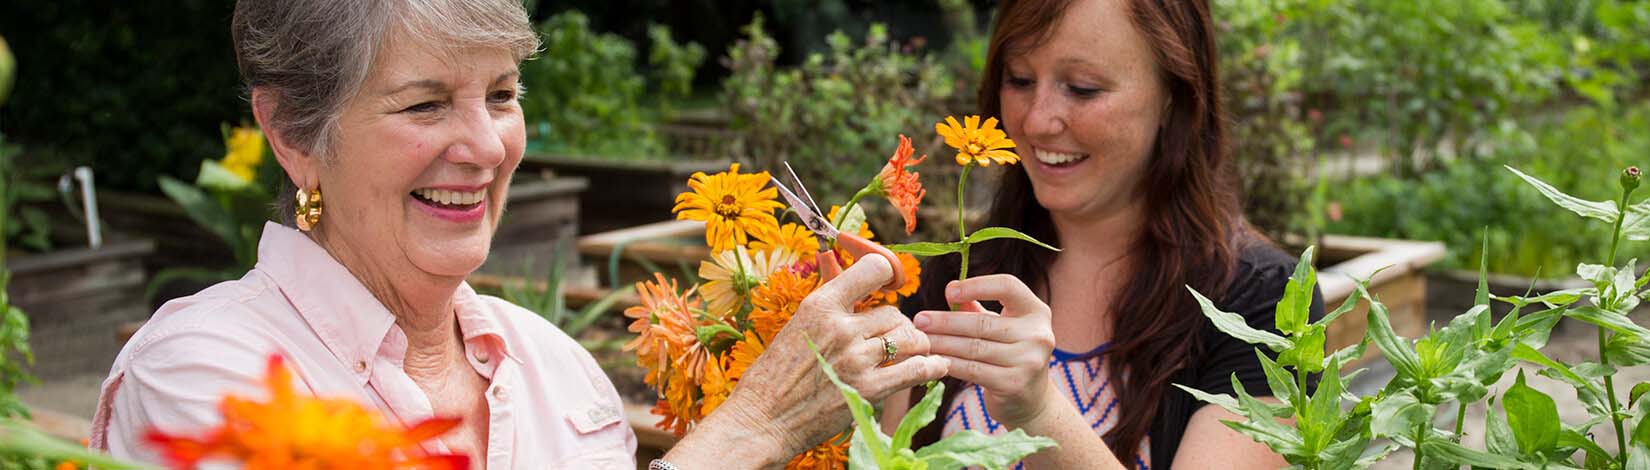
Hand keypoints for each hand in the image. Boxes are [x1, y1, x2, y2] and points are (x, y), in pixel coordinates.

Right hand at [679, 254, 948, 462]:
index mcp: (820, 304)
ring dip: (914, 345)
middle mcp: (842, 327)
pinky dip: (930, 367)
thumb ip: (830, 304)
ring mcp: (857, 359)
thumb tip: (849, 274)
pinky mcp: (869, 390)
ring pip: (909, 338)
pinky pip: (916, 370)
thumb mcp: (797, 325)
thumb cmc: (774, 374)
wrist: (762, 420)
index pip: (875, 268)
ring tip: (910, 352)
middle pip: (895, 312)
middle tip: (888, 338)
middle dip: (897, 325)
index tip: (888, 286)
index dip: (888, 275)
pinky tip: (934, 366)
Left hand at [914, 275, 1057, 427]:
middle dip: (946, 322)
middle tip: (919, 320)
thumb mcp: (1001, 327)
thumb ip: (978, 309)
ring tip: (922, 341)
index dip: (977, 286)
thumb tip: (951, 291)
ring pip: (974, 347)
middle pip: (982, 323)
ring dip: (943, 344)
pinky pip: (973, 370)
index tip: (949, 291)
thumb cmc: (1010, 355)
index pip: (1008, 286)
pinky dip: (950, 364)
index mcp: (1036, 311)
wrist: (1031, 400)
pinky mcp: (1014, 384)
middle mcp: (1038, 335)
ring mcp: (1029, 361)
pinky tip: (934, 360)